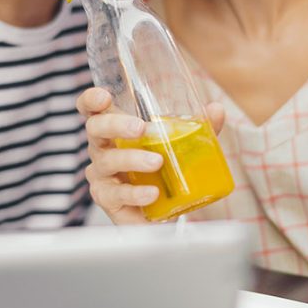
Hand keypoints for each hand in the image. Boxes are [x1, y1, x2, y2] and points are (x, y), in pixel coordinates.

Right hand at [76, 87, 224, 223]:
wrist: (160, 210)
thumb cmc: (161, 169)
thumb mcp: (180, 144)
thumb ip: (198, 127)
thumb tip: (216, 109)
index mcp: (114, 129)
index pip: (92, 108)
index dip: (91, 99)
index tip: (105, 97)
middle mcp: (102, 148)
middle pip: (95, 128)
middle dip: (116, 125)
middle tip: (140, 129)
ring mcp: (101, 174)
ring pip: (107, 161)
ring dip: (132, 159)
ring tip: (157, 162)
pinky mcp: (107, 199)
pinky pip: (116, 194)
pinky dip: (135, 193)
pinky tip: (152, 193)